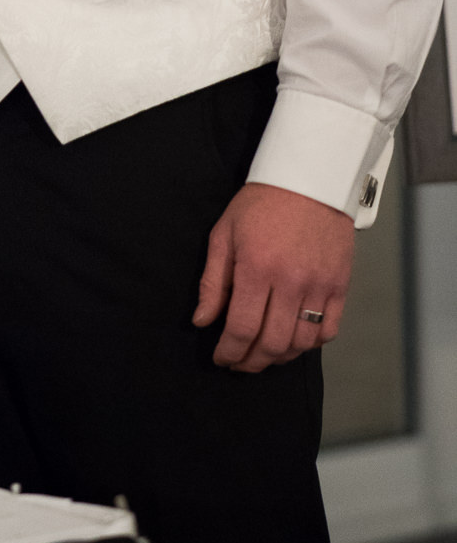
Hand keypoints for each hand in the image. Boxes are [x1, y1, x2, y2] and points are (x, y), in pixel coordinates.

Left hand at [193, 182, 353, 371]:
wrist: (309, 179)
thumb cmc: (261, 204)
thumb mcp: (224, 234)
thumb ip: (212, 281)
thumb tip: (202, 321)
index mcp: (256, 268)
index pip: (241, 328)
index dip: (229, 352)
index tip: (220, 358)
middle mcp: (290, 282)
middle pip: (272, 343)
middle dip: (251, 362)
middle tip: (239, 363)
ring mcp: (319, 285)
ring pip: (301, 343)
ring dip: (280, 357)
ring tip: (264, 355)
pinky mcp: (340, 285)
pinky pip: (328, 330)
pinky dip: (311, 343)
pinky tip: (294, 340)